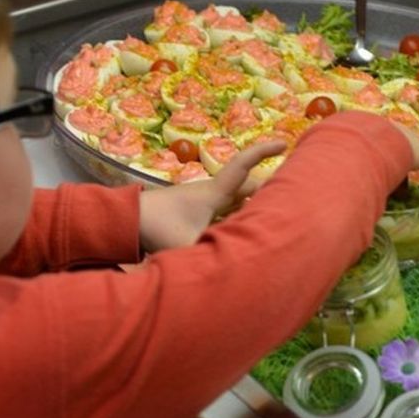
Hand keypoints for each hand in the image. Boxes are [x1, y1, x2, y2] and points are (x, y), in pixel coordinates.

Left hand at [138, 140, 285, 250]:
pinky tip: (246, 230)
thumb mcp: (187, 246)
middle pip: (247, 186)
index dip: (263, 153)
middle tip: (291, 199)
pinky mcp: (195, 212)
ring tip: (274, 217)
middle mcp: (212, 192)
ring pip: (237, 199)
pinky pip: (226, 211)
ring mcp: (202, 201)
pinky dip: (239, 216)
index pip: (243, 166)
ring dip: (254, 205)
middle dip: (269, 190)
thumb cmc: (158, 228)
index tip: (285, 143)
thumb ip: (212, 258)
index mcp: (214, 193)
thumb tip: (236, 274)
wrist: (126, 220)